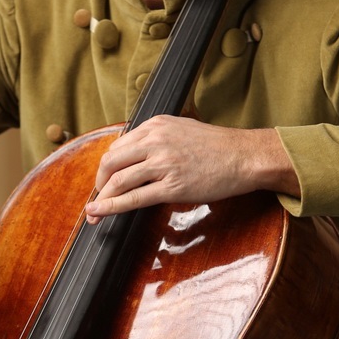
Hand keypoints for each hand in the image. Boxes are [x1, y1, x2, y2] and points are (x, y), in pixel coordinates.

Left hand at [84, 115, 299, 222]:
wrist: (245, 157)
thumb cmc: (219, 146)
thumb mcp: (182, 129)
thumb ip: (158, 138)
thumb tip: (137, 155)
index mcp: (156, 125)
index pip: (118, 146)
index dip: (106, 166)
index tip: (103, 180)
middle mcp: (155, 140)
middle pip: (111, 161)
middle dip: (99, 182)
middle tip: (96, 197)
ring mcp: (163, 163)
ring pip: (118, 180)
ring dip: (101, 198)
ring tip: (94, 212)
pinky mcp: (172, 186)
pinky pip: (134, 198)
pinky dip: (112, 207)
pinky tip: (100, 212)